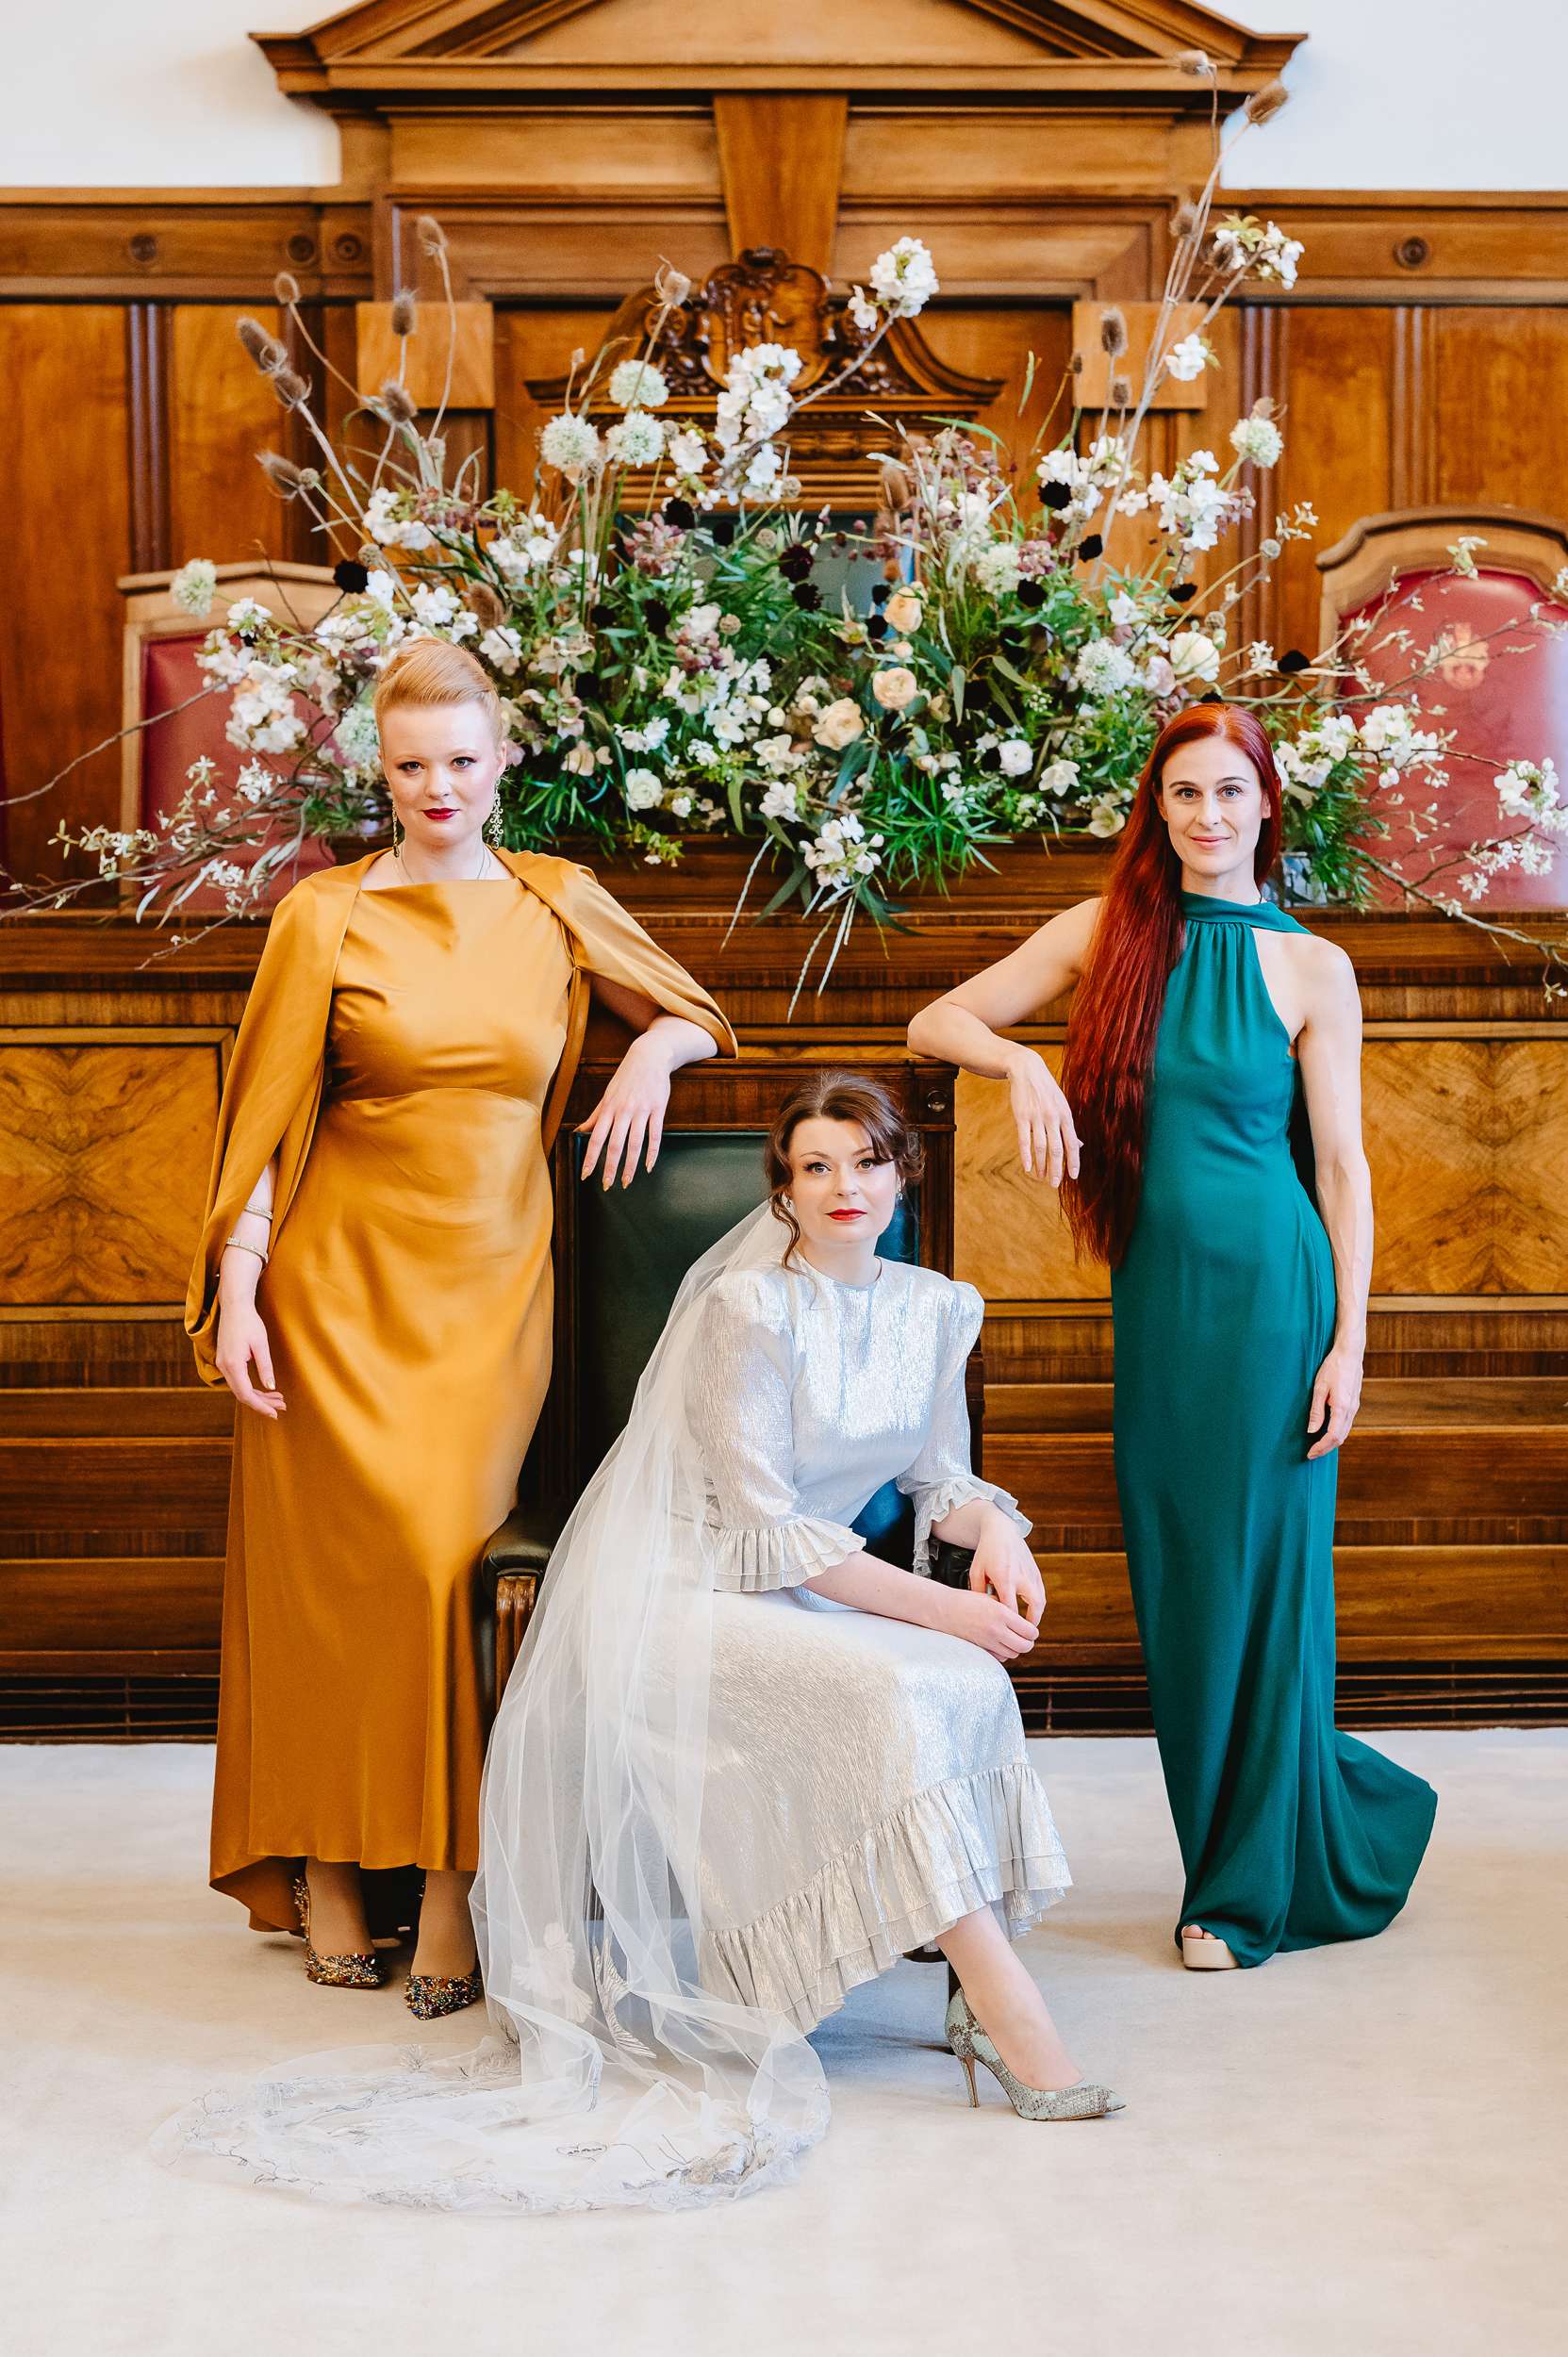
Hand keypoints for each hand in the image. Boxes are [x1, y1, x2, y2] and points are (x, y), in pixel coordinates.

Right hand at [214, 1296, 284, 1419]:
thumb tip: (271, 1388)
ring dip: (258, 1396)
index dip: (260, 1406)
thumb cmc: (249, 1322)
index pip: (246, 1394)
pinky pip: (237, 1381)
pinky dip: (250, 1387)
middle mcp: (224, 1367)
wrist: (234, 1306)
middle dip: (262, 1403)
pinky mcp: (224, 1360)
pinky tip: (264, 1389)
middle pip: (242, 1394)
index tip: (275, 1413)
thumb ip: (266, 1367)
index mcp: (233, 1364)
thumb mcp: (261, 1345)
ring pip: (239, 1388)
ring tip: (277, 1398)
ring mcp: (222, 1364)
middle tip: (282, 1406)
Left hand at [578, 1035, 671, 1189]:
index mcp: (608, 1108)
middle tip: (607, 1186)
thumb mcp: (607, 1095)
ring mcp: (641, 1110)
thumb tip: (579, 1131)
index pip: (596, 1138)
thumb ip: (595, 1115)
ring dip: (630, 1165)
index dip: (590, 1157)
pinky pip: (655, 1134)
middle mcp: (623, 1111)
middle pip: (614, 1144)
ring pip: (634, 1143)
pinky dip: (653, 1152)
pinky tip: (649, 1166)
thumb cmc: (626, 1078)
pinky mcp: (658, 1108)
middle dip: (610, 1167)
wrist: (649, 1056)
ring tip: (626, 1181)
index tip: (585, 1174)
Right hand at [935, 1585, 1038, 1664]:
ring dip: (1016, 1648)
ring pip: (1013, 1654)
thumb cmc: (966, 1601)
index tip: (1030, 1629)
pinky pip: (1000, 1658)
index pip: (1029, 1631)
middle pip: (1024, 1646)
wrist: (945, 1609)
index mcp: (1001, 1614)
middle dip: (1028, 1642)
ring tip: (1012, 1639)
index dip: (1033, 1631)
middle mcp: (996, 1629)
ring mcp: (988, 1641)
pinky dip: (1003, 1653)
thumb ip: (1008, 1610)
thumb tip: (1023, 1622)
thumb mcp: (991, 1599)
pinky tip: (1000, 1644)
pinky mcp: (981, 1649)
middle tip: (1026, 1637)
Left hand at [966, 1505, 1045, 1625]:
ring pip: (1041, 1600)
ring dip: (1037, 1614)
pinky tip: (1031, 1611)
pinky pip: (1040, 1591)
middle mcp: (1021, 1576)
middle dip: (1031, 1622)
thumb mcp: (976, 1571)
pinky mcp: (1036, 1571)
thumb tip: (983, 1612)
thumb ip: (978, 1592)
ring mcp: (1031, 1573)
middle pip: (1034, 1605)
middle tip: (1025, 1634)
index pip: (1010, 1607)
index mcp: (1004, 1577)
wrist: (1002, 1531)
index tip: (1005, 1631)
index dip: (1010, 1622)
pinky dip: (1038, 1603)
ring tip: (1028, 1625)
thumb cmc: (986, 1552)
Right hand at [1004, 1046, 1079, 1186]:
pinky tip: (1027, 1168)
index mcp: (1066, 1116)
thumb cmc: (1047, 1091)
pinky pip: (1024, 1140)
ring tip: (1042, 1178)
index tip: (1073, 1177)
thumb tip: (1079, 1146)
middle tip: (1054, 1184)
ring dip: (1041, 1165)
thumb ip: (1069, 1127)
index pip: (1072, 1143)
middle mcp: (1053, 1117)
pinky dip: (1026, 1156)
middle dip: (1056, 1169)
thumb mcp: (1062, 1106)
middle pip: (1056, 1149)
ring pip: (1040, 1147)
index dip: (1073, 1161)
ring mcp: (1037, 1117)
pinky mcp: (1021, 1116)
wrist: (1027, 1070)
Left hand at [1307, 1340, 1362, 1457]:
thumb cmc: (1333, 1367)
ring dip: (1331, 1442)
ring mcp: (1354, 1407)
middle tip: (1311, 1454)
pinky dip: (1336, 1433)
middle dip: (1325, 1448)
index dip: (1321, 1447)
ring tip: (1317, 1446)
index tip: (1310, 1453)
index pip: (1332, 1436)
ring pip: (1344, 1432)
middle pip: (1340, 1438)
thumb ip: (1316, 1411)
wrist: (1350, 1354)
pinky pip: (1346, 1424)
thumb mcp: (1319, 1388)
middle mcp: (1351, 1410)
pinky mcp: (1354, 1404)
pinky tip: (1326, 1432)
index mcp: (1342, 1408)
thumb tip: (1312, 1431)